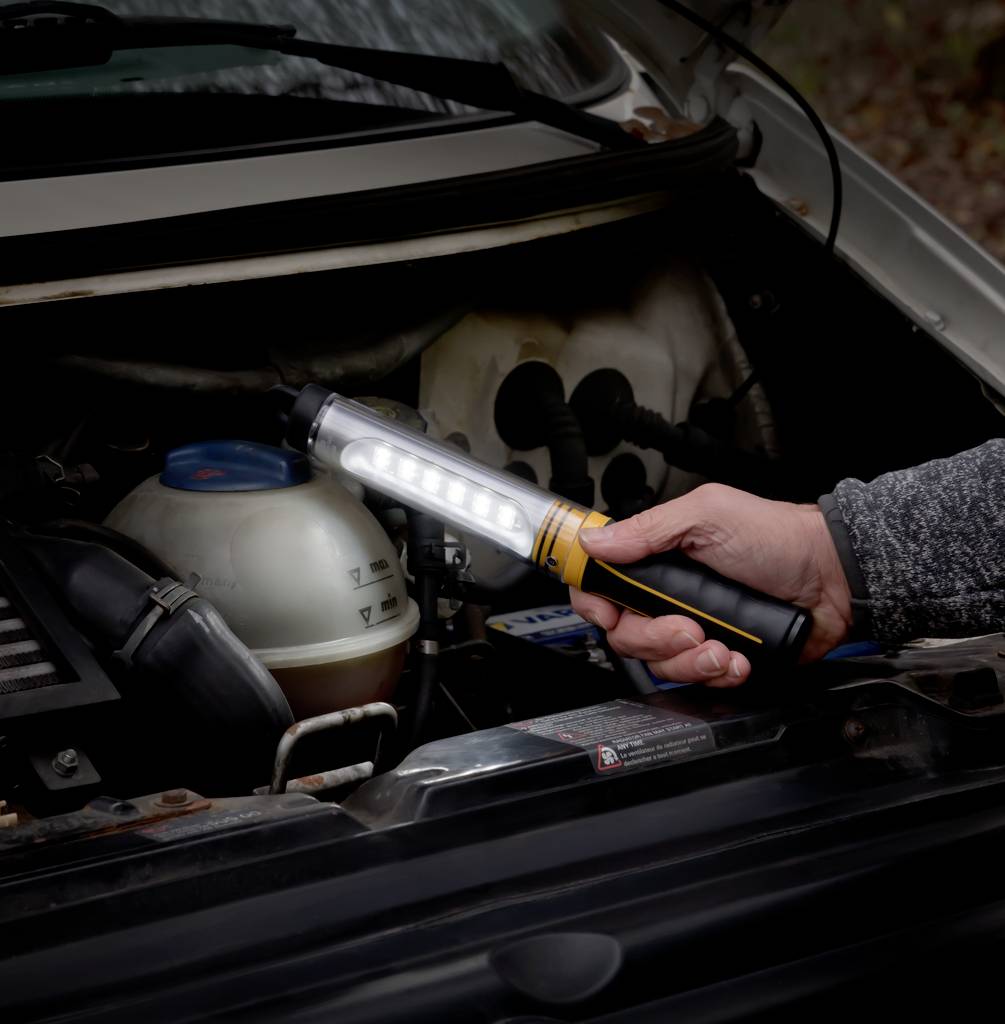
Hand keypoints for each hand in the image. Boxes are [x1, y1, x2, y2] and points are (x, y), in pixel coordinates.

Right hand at [570, 484, 852, 686]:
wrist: (832, 581)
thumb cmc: (778, 539)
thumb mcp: (708, 516)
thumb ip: (649, 529)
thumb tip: (595, 541)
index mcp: (656, 557)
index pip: (600, 583)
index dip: (594, 603)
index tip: (609, 614)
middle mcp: (667, 595)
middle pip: (624, 633)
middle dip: (654, 638)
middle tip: (688, 627)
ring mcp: (690, 627)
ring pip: (658, 662)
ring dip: (688, 660)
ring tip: (721, 646)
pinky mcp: (715, 655)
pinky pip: (694, 680)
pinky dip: (715, 673)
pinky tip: (737, 658)